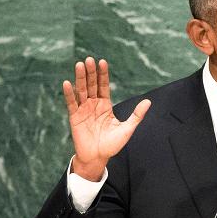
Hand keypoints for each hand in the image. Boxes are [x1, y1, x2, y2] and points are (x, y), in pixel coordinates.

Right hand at [63, 57, 150, 180]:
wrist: (98, 158)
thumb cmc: (112, 145)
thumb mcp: (127, 129)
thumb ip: (137, 115)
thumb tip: (148, 102)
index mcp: (105, 105)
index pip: (103, 86)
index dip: (103, 74)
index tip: (102, 61)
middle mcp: (93, 105)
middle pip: (91, 85)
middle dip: (91, 72)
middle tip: (89, 59)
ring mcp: (83, 110)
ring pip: (81, 91)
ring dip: (80, 78)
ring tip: (79, 65)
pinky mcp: (75, 118)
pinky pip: (72, 103)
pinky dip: (69, 94)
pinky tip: (68, 83)